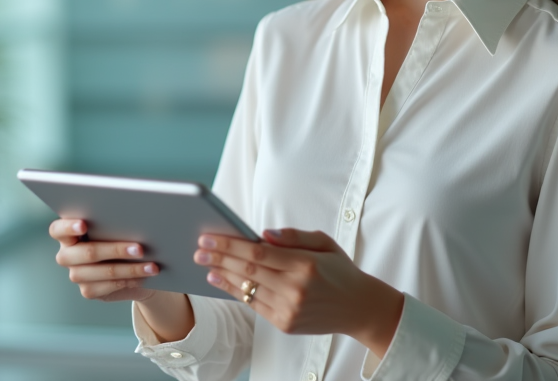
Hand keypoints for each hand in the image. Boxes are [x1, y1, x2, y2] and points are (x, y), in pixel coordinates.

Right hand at [49, 218, 158, 301]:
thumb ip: (112, 220)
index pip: (58, 229)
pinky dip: (130, 279)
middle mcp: (67, 254)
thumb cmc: (120, 235)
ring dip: (131, 268)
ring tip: (151, 265)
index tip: (84, 225)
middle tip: (140, 248)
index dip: (68, 227)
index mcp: (67, 233)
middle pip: (87, 252)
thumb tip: (132, 217)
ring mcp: (76, 274)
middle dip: (116, 249)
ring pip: (103, 271)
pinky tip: (144, 276)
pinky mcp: (88, 290)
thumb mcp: (114, 225)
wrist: (129, 265)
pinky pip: (108, 286)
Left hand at [195, 228, 403, 357]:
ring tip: (204, 264)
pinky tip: (221, 280)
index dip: (230, 245)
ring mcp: (289, 309)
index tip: (209, 237)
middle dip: (219, 258)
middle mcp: (296, 289)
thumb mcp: (323, 243)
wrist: (359, 308)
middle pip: (248, 270)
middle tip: (198, 248)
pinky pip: (254, 305)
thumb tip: (263, 233)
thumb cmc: (339, 270)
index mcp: (305, 264)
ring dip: (222, 275)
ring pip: (247, 289)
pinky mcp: (285, 323)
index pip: (258, 253)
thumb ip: (293, 236)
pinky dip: (235, 292)